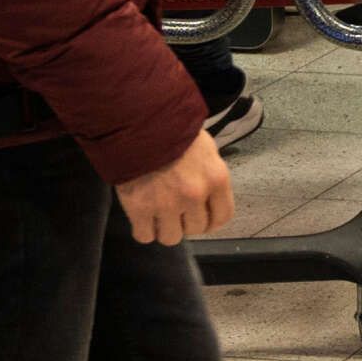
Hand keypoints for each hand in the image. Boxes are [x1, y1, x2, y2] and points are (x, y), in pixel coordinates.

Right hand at [114, 130, 235, 246]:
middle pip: (196, 229)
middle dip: (186, 222)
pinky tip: (143, 218)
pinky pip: (145, 236)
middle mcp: (195, 196)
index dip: (211, 220)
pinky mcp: (140, 208)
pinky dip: (143, 230)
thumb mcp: (206, 149)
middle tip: (176, 210)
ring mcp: (167, 204)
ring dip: (165, 229)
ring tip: (158, 215)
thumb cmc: (174, 131)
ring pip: (171, 238)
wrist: (139, 123)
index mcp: (216, 179)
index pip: (222, 217)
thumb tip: (210, 199)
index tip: (202, 217)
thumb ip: (210, 176)